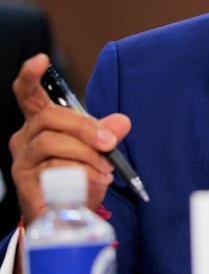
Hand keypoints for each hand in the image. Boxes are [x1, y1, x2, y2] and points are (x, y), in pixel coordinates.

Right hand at [9, 53, 130, 222]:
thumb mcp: (99, 149)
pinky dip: (79, 175)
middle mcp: (25, 138)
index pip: (28, 94)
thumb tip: (122, 122)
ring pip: (53, 144)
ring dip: (87, 155)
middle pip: (51, 117)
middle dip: (86, 128)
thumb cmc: (81, 175)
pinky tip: (93, 182)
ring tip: (106, 170)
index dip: (31, 75)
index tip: (41, 59)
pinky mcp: (25, 184)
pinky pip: (53, 171)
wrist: (70, 214)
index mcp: (41, 122)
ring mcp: (22, 161)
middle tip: (111, 143)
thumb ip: (107, 132)